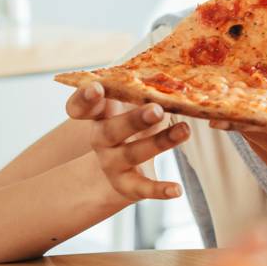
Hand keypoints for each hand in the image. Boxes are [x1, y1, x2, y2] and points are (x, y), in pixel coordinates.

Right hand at [65, 82, 187, 200]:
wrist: (119, 168)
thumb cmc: (131, 123)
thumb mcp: (131, 105)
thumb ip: (142, 91)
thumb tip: (176, 76)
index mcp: (99, 115)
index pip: (81, 107)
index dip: (84, 98)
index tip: (96, 88)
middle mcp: (101, 140)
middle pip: (110, 131)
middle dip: (134, 120)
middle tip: (157, 110)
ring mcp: (112, 164)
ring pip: (132, 154)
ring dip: (159, 143)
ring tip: (185, 130)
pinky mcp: (128, 185)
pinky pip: (143, 188)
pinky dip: (160, 189)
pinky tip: (177, 190)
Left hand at [209, 60, 266, 195]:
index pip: (252, 110)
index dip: (232, 98)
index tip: (218, 84)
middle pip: (244, 123)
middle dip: (230, 106)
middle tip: (213, 91)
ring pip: (247, 135)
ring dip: (237, 118)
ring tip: (226, 100)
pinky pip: (257, 146)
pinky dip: (251, 131)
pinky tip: (249, 118)